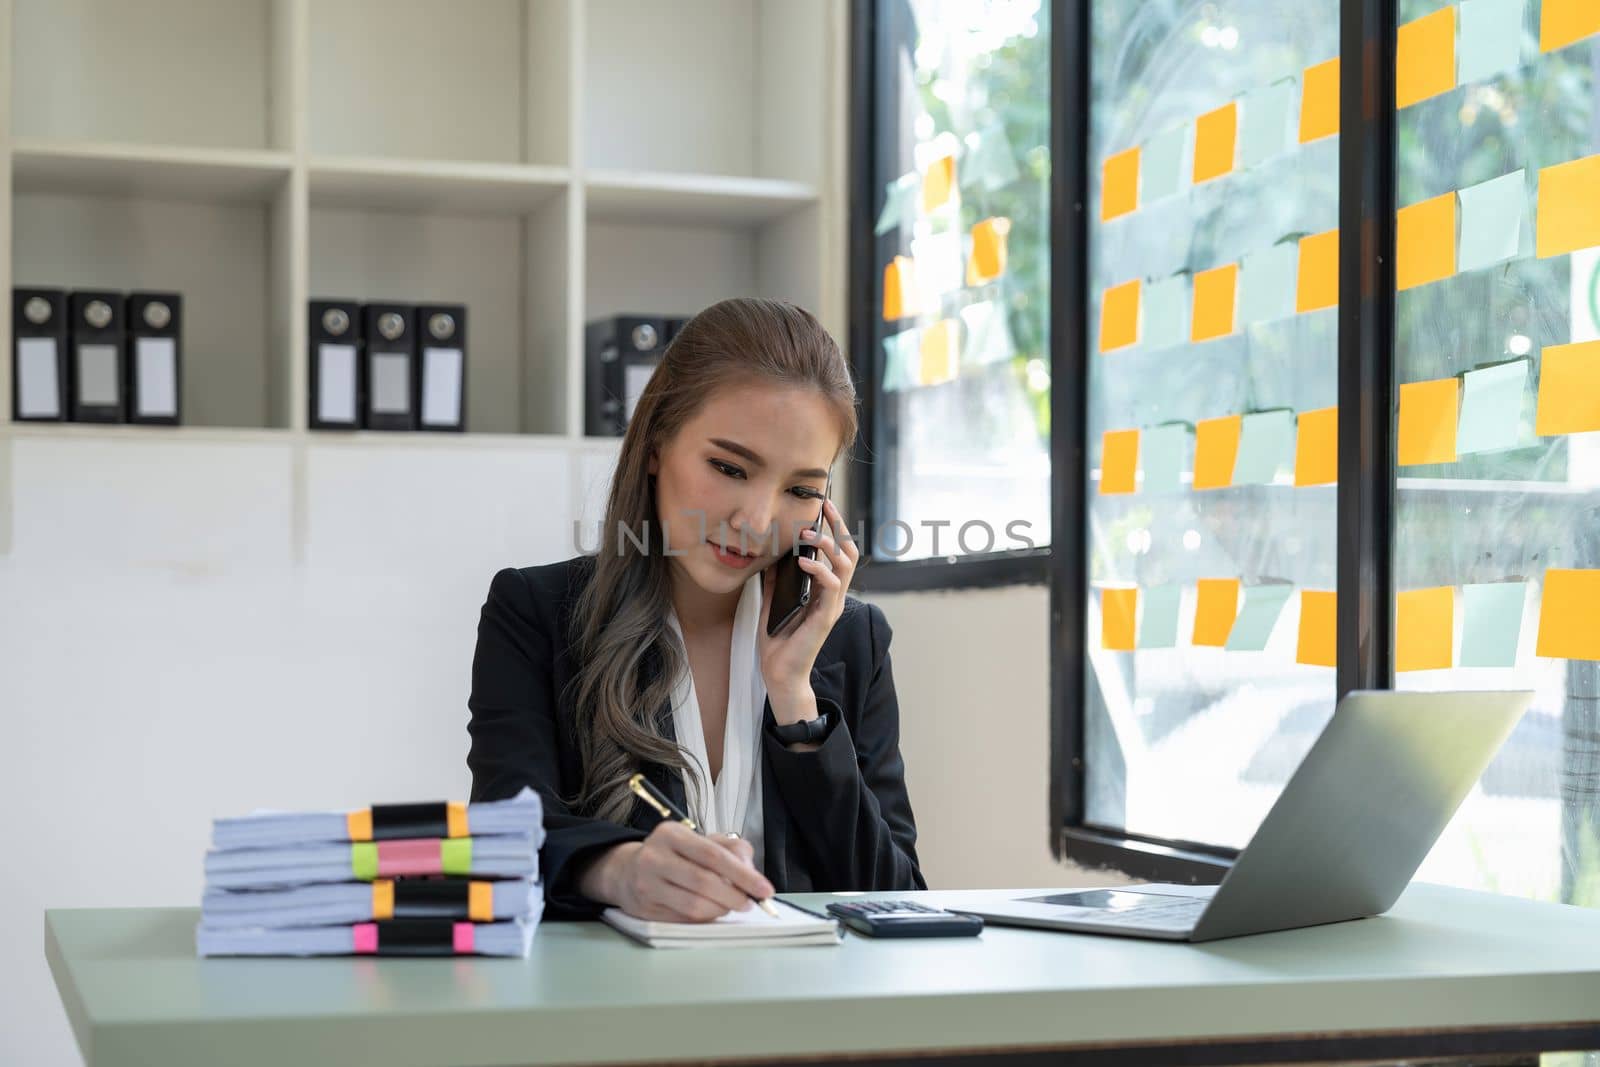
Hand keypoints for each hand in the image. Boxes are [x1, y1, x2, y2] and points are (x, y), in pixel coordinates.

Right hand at [577, 822, 775, 921]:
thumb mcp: (699, 841)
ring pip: (693, 905)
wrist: (627, 871)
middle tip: (750, 903)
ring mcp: (646, 884)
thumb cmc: (674, 855)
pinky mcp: (644, 909)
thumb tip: (751, 871)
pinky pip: (683, 919)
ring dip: (720, 909)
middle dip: (734, 896)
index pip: (712, 854)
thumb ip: (731, 849)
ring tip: (730, 906)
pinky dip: (704, 919)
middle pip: (704, 881)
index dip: (742, 874)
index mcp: (672, 834)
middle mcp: (654, 856)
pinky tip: (710, 912)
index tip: (764, 889)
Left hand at [757, 497, 859, 718]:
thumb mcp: (773, 603)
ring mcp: (831, 606)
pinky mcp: (825, 618)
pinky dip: (820, 570)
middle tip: (825, 508)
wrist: (780, 675)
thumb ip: (775, 582)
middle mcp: (833, 596)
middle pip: (848, 553)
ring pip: (845, 566)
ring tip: (809, 535)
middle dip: (839, 527)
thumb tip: (771, 558)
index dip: (834, 529)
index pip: (837, 553)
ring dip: (829, 545)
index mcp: (824, 591)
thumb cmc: (779, 643)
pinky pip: (831, 587)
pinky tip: (804, 562)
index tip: (823, 507)